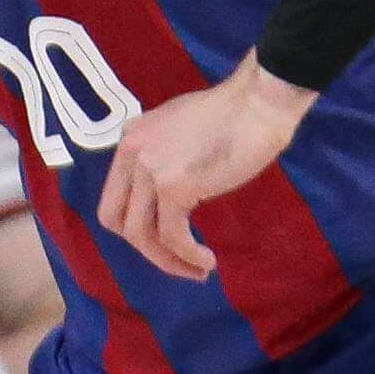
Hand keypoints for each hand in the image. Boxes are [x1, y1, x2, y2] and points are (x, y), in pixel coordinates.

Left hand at [96, 57, 314, 280]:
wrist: (259, 102)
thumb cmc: (233, 114)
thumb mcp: (179, 128)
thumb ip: (163, 156)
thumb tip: (167, 193)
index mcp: (130, 139)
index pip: (115, 195)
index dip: (135, 224)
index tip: (164, 239)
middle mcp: (130, 153)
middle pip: (116, 220)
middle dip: (144, 248)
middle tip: (176, 260)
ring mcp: (149, 169)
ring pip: (141, 235)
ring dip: (168, 260)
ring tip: (197, 270)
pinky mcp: (174, 187)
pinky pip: (172, 236)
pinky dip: (187, 256)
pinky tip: (206, 261)